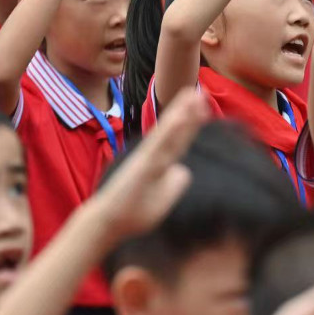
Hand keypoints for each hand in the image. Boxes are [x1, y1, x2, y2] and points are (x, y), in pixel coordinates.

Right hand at [88, 91, 205, 240]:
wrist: (110, 223)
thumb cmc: (135, 211)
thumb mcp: (163, 198)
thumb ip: (174, 182)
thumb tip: (183, 171)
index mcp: (160, 163)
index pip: (180, 139)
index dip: (192, 123)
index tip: (204, 105)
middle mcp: (154, 156)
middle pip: (175, 130)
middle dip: (188, 111)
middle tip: (201, 91)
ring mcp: (147, 159)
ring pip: (167, 133)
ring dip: (179, 114)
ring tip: (191, 96)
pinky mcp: (143, 165)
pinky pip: (159, 146)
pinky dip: (171, 131)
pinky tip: (181, 118)